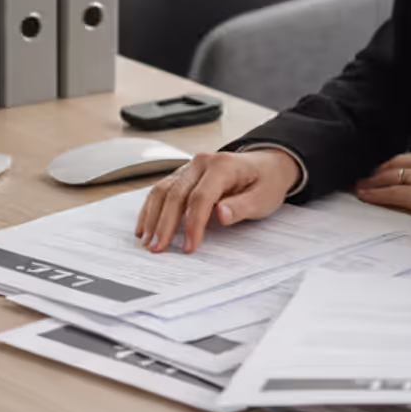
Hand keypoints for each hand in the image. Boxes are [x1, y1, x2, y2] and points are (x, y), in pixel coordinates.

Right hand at [133, 148, 302, 253]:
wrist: (266, 166)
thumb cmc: (265, 182)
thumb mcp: (263, 197)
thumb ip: (242, 206)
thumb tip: (220, 214)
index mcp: (222, 166)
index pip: (200, 198)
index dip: (193, 224)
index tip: (188, 247)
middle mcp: (201, 163)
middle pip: (176, 194)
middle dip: (165, 224)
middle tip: (157, 248)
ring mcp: (189, 167)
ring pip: (163, 191)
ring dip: (152, 218)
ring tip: (147, 241)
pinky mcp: (183, 175)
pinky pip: (162, 190)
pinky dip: (151, 209)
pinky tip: (144, 226)